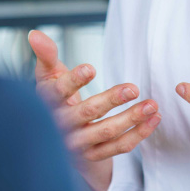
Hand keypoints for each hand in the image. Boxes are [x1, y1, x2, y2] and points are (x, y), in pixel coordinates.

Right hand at [28, 30, 160, 190]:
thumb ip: (46, 54)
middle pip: (87, 112)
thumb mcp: (48, 75)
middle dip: (111, 99)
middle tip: (133, 88)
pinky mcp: (93, 156)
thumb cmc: (54, 97)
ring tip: (151, 104)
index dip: (74, 80)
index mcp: (48, 102)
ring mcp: (77, 144)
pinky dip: (138, 134)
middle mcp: (61, 126)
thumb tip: (35, 34)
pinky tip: (154, 119)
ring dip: (131, 119)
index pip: (59, 91)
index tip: (91, 68)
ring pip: (106, 132)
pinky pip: (118, 147)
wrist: (54, 138)